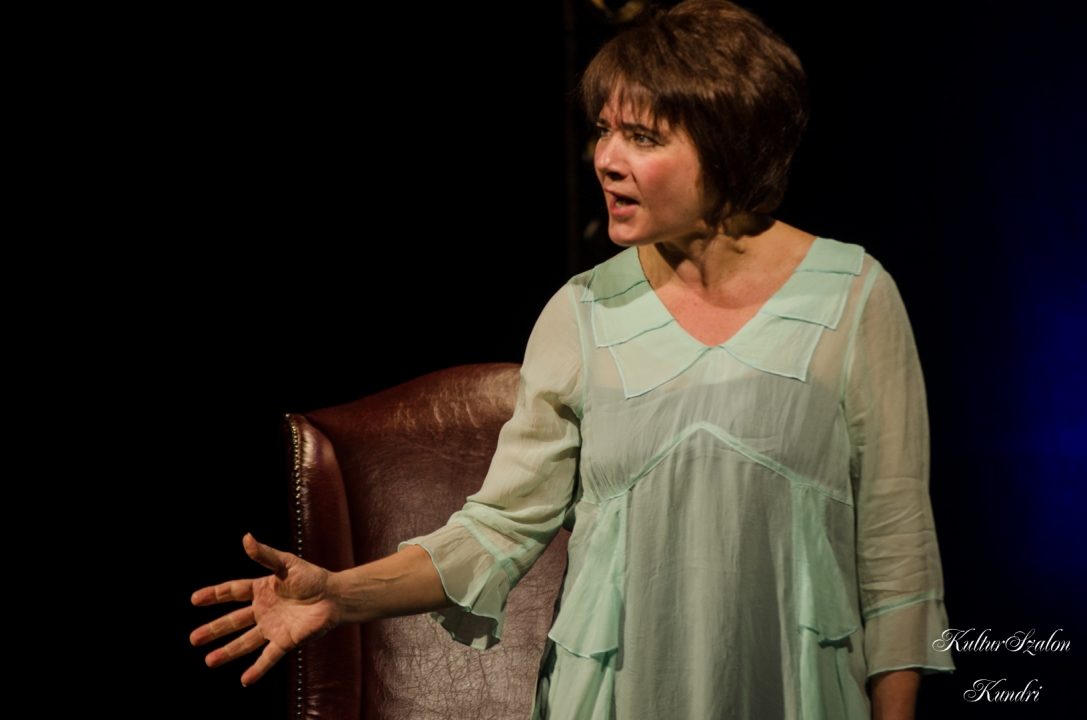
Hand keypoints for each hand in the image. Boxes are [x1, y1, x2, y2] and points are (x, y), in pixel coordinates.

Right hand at [190, 533, 338, 685]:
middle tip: (193, 638)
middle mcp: (263, 610)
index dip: (214, 595)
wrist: (334, 596)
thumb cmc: (312, 577)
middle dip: (213, 630)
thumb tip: (246, 537)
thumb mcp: (286, 563)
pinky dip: (258, 669)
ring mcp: (273, 627)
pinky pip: (269, 657)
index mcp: (261, 589)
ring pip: (245, 642)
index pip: (233, 592)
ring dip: (227, 652)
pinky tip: (245, 679)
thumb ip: (265, 555)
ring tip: (208, 661)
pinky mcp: (286, 641)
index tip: (194, 599)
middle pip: (234, 621)